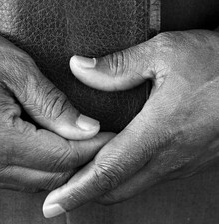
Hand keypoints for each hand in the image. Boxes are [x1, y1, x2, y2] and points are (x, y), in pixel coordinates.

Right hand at [0, 35, 113, 191]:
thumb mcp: (14, 70)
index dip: (94, 148)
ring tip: (88, 145)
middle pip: (55, 175)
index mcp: (1, 142)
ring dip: (68, 165)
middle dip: (85, 160)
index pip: (64, 157)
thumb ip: (52, 104)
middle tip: (106, 142)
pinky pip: (25, 176)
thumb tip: (87, 128)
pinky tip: (61, 151)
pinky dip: (49, 166)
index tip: (114, 137)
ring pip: (41, 180)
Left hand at [43, 30, 218, 217]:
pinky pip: (150, 177)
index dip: (77, 190)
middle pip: (117, 188)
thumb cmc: (214, 63)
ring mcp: (181, 162)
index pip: (108, 170)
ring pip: (133, 186)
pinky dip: (127, 176)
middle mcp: (170, 155)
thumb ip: (119, 66)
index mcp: (159, 129)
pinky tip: (119, 163)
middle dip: (85, 192)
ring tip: (83, 176)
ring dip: (105, 184)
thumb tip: (81, 69)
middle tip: (61, 189)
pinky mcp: (189, 161)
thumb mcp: (164, 54)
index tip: (54, 203)